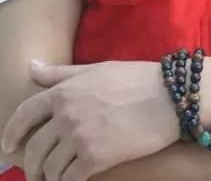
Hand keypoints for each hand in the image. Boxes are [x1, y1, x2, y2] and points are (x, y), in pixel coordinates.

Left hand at [0, 59, 179, 180]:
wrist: (168, 97)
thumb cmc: (135, 80)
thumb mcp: (95, 70)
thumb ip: (60, 73)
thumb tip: (31, 66)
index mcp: (65, 91)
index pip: (25, 114)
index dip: (11, 133)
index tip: (8, 147)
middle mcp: (67, 114)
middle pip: (34, 148)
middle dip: (31, 165)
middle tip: (36, 173)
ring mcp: (79, 137)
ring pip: (49, 168)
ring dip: (50, 177)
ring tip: (58, 177)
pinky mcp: (95, 159)